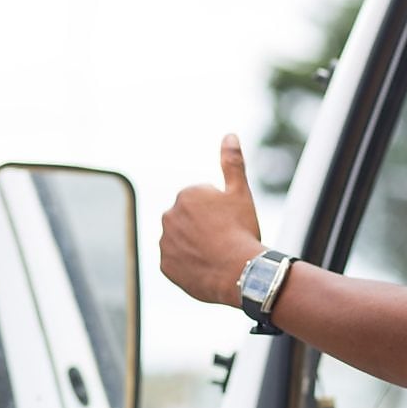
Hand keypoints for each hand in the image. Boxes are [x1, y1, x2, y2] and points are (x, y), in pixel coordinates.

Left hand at [160, 134, 263, 305]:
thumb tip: (230, 135)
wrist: (240, 272)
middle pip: (190, 220)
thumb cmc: (242, 229)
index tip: (231, 222)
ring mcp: (165, 242)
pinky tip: (207, 266)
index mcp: (187, 195)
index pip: (203, 202)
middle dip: (204, 226)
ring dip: (195, 244)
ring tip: (217, 254)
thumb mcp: (240, 192)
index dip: (221, 212)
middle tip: (225, 238)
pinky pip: (178, 261)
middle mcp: (169, 215)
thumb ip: (232, 162)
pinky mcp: (165, 265)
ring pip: (183, 240)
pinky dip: (190, 263)